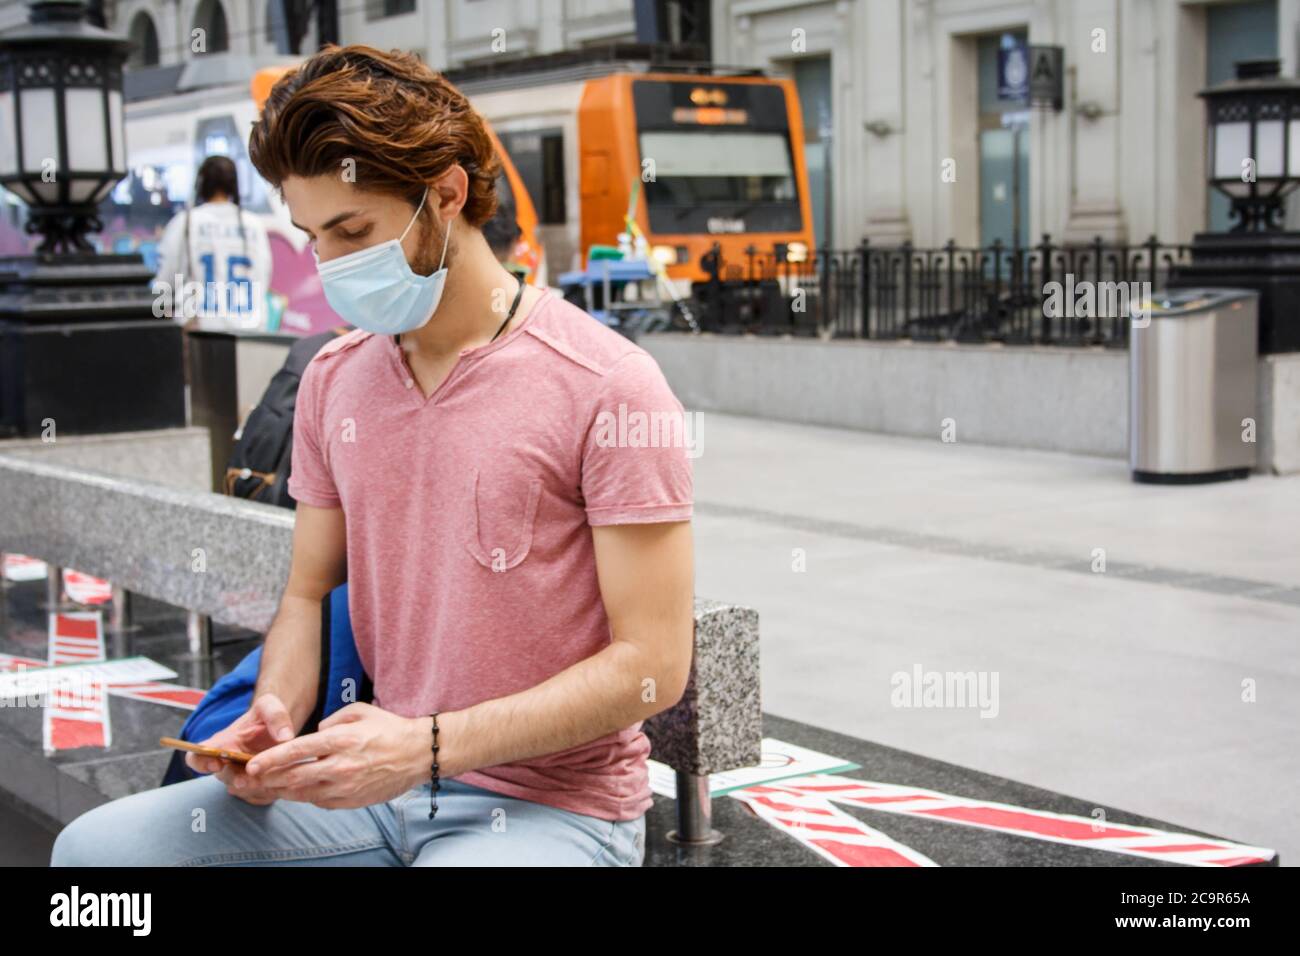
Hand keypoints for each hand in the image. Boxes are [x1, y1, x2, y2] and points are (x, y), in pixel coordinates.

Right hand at [186, 693, 296, 805]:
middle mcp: (227, 764)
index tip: (216, 763)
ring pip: (241, 789)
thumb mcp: (270, 706)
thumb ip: (276, 716)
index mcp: (221, 744)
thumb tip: (285, 737)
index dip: (200, 763)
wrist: (280, 729)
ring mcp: (241, 777)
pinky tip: (279, 783)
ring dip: (252, 787)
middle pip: (223, 777)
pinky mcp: (257, 787)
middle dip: (233, 779)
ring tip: (267, 779)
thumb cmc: (266, 717)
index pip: (197, 757)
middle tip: (244, 778)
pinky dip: (268, 791)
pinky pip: (259, 796)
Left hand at [243, 702, 429, 809]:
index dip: (270, 759)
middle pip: (293, 777)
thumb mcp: (359, 711)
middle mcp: (340, 765)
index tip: (251, 764)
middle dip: (268, 780)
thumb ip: (332, 719)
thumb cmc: (389, 729)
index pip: (296, 751)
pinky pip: (320, 801)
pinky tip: (298, 791)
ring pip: (303, 793)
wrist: (419, 754)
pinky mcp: (352, 800)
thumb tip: (314, 732)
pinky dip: (305, 796)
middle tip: (250, 780)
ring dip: (282, 791)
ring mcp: (346, 786)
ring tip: (266, 787)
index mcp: (340, 739)